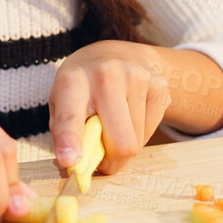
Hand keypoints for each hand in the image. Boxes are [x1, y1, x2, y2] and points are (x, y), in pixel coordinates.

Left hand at [49, 40, 169, 174]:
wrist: (117, 55)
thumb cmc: (82, 88)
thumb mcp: (62, 103)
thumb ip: (65, 134)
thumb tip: (77, 167)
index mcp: (73, 80)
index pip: (70, 116)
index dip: (70, 141)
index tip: (70, 162)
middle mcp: (106, 74)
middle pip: (120, 142)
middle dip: (112, 160)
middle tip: (103, 155)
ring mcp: (137, 78)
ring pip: (136, 142)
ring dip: (124, 146)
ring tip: (114, 125)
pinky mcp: (159, 86)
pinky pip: (151, 133)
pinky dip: (139, 134)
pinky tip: (129, 115)